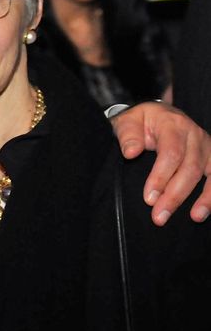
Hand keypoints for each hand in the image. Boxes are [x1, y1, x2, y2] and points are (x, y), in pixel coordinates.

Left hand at [110, 101, 210, 225]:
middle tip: (159, 216)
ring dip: (204, 198)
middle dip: (175, 195)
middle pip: (190, 168)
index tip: (149, 198)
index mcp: (172, 124)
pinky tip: (206, 209)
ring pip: (209, 173)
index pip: (171, 153)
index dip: (161, 177)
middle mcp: (194, 134)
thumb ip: (128, 136)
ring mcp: (206, 145)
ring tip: (195, 217)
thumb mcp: (127, 121)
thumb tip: (130, 153)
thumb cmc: (140, 120)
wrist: (155, 112)